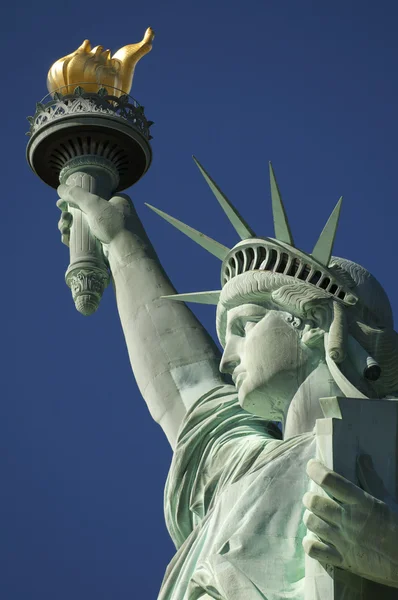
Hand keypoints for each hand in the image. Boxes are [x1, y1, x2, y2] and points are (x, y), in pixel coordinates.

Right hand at [57, 184, 134, 248]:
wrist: (126, 254)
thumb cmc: (115, 225)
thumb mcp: (94, 204)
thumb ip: (77, 194)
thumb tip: (60, 188)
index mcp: (117, 201)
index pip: (92, 196)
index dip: (75, 199)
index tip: (62, 203)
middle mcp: (114, 215)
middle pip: (84, 211)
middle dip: (69, 215)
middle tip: (64, 218)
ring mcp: (108, 231)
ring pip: (83, 226)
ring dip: (69, 226)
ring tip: (64, 229)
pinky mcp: (103, 245)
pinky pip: (85, 239)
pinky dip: (74, 238)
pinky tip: (66, 238)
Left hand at [303, 458, 397, 587]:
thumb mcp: (387, 500)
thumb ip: (371, 479)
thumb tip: (362, 457)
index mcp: (360, 502)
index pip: (330, 480)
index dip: (316, 470)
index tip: (312, 466)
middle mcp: (348, 520)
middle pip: (314, 502)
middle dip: (309, 497)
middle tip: (312, 497)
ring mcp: (343, 541)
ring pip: (311, 523)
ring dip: (310, 517)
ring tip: (314, 515)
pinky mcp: (342, 559)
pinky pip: (314, 550)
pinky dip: (310, 543)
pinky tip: (313, 539)